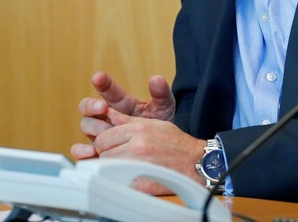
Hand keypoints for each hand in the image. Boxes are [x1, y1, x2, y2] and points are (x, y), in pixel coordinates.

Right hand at [72, 71, 175, 158]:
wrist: (159, 151)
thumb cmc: (158, 127)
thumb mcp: (163, 109)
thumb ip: (161, 94)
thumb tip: (157, 79)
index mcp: (120, 103)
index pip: (107, 90)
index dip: (102, 83)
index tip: (98, 77)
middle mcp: (105, 117)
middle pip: (87, 106)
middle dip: (92, 105)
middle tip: (103, 107)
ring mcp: (99, 133)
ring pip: (85, 125)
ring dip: (93, 127)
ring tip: (106, 131)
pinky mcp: (96, 151)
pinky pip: (80, 150)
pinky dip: (82, 150)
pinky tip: (91, 151)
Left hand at [88, 113, 204, 193]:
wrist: (195, 162)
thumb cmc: (176, 143)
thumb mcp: (154, 123)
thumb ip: (128, 120)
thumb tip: (109, 115)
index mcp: (139, 129)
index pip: (103, 137)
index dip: (105, 142)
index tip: (111, 145)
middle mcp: (137, 146)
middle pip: (102, 152)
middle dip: (107, 154)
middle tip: (118, 155)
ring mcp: (138, 166)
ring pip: (107, 168)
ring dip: (112, 167)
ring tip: (125, 165)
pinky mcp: (140, 183)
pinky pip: (118, 181)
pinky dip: (120, 180)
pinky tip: (129, 175)